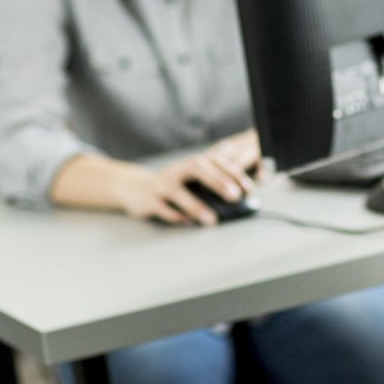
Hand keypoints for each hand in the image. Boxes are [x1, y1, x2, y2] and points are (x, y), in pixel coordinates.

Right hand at [113, 134, 259, 225]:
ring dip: (196, 206)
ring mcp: (161, 185)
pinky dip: (174, 215)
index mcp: (190, 163)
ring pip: (177, 192)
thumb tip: (240, 185)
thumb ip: (215, 174)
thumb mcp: (192, 175)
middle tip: (234, 196)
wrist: (135, 189)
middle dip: (217, 182)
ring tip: (211, 219)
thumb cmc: (172, 184)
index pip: (214, 161)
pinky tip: (187, 221)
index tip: (247, 188)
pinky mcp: (149, 201)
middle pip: (197, 169)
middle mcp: (176, 171)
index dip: (232, 173)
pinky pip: (162, 208)